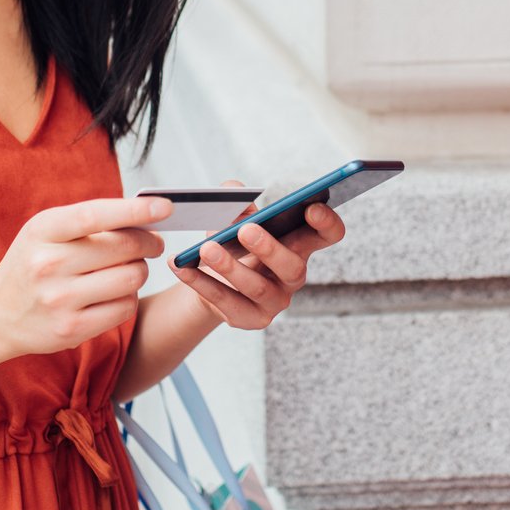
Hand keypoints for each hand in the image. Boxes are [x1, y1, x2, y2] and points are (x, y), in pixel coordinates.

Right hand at [0, 194, 169, 359]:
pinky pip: (125, 308)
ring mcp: (59, 300)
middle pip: (125, 248)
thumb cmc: (32, 263)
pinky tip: (115, 293)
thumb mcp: (46, 232)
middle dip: (149, 243)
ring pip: (132, 278)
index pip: (95, 215)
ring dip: (139, 271)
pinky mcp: (71, 329)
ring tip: (128, 268)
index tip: (165, 207)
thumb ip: (89, 221)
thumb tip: (146, 216)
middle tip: (154, 243)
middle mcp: (48, 264)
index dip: (134, 210)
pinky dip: (129, 298)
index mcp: (43, 231)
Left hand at [170, 184, 347, 331]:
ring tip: (206, 249)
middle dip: (269, 248)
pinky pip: (227, 302)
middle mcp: (293, 274)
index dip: (326, 223)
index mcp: (299, 244)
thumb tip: (230, 191)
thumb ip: (237, 202)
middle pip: (292, 266)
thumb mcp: (235, 218)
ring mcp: (275, 300)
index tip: (311, 207)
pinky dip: (202, 283)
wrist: (211, 281)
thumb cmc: (232, 244)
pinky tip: (182, 267)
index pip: (327, 235)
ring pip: (257, 287)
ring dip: (230, 267)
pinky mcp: (251, 318)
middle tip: (246, 230)